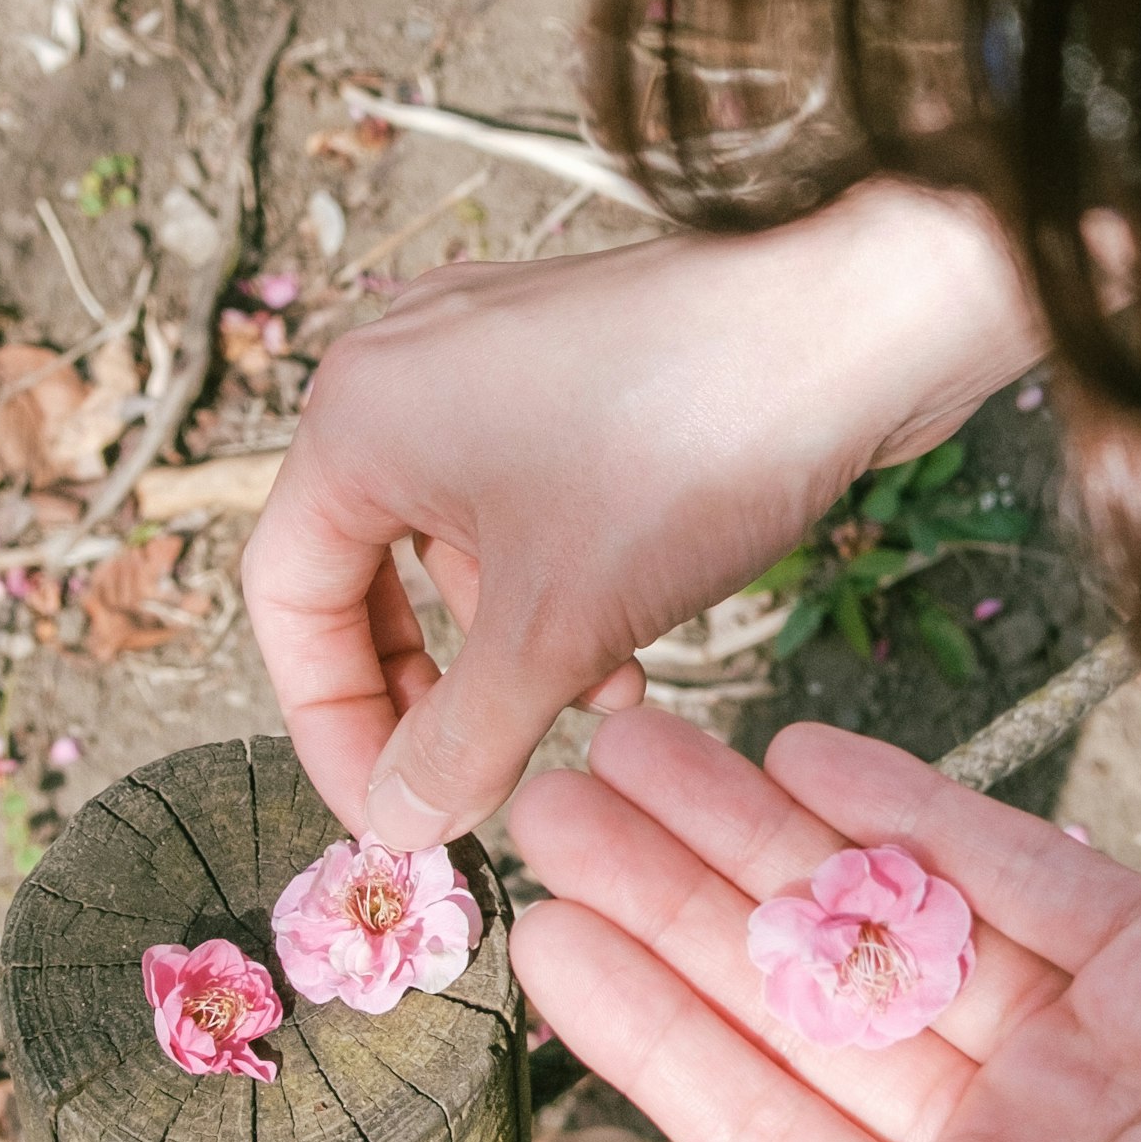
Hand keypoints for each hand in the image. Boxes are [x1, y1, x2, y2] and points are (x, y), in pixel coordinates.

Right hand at [244, 178, 1037, 845]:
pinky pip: (529, 498)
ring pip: (459, 542)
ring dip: (510, 645)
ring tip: (597, 702)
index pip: (287, 601)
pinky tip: (635, 638)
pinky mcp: (578, 363)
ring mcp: (494, 357)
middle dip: (426, 689)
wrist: (853, 319)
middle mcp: (405, 371)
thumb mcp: (554, 628)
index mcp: (357, 418)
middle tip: (474, 776)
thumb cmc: (683, 449)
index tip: (392, 815)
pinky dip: (561, 580)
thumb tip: (396, 822)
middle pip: (364, 570)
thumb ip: (458, 741)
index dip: (332, 726)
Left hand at [505, 712, 1140, 1141]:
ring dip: (759, 831)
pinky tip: (801, 750)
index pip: (764, 1122)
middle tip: (547, 796)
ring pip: (887, 917)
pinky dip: (913, 808)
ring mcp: (1090, 1046)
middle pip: (801, 999)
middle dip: (674, 897)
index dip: (646, 1028)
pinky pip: (1018, 871)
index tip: (542, 937)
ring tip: (632, 743)